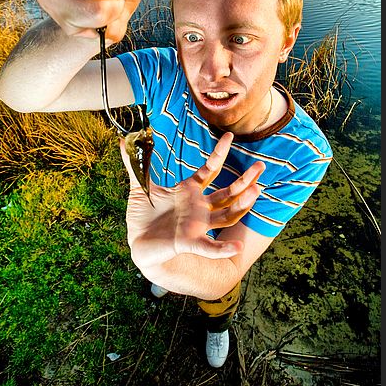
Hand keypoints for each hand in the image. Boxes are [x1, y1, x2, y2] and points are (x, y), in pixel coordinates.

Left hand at [120, 132, 264, 269]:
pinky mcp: (189, 242)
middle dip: (245, 180)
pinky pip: (209, 247)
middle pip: (228, 192)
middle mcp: (199, 207)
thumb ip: (135, 163)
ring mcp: (197, 225)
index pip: (210, 169)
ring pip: (226, 215)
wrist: (137, 242)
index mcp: (189, 191)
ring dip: (242, 205)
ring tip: (256, 191)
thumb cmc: (143, 215)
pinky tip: (237, 247)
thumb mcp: (139, 186)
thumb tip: (124, 140)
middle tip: (261, 166)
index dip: (219, 153)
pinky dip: (222, 248)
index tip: (228, 136)